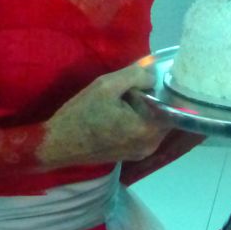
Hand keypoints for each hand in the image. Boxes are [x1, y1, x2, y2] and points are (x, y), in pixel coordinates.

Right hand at [38, 63, 170, 168]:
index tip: (158, 77)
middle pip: (166, 114)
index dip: (166, 89)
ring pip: (155, 123)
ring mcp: (141, 152)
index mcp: (148, 129)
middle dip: (155, 98)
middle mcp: (151, 145)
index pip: (173, 106)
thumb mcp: (107, 85)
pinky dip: (140, 119)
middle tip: (137, 85)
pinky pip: (145, 132)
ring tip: (127, 97)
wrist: (57, 144)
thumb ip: (136, 75)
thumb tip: (153, 74)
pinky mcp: (132, 155)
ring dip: (147, 109)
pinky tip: (123, 110)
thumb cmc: (82, 114)